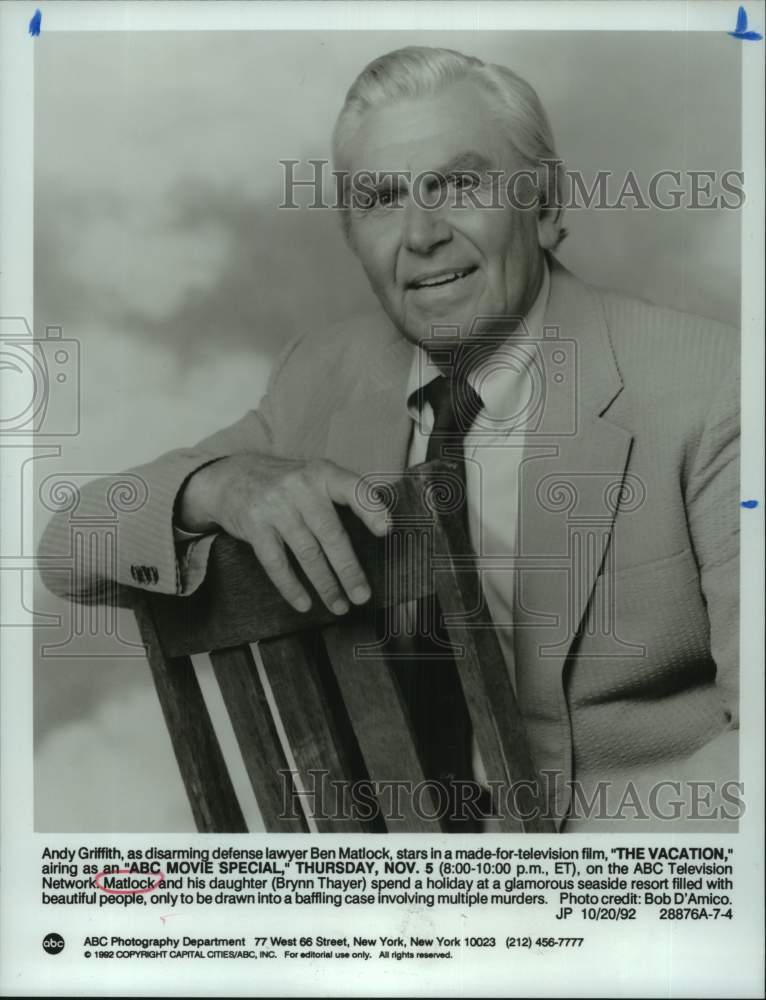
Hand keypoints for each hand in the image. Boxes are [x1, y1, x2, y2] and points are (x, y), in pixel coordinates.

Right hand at [177, 454, 389, 613]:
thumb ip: (338, 496)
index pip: (352, 489)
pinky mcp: (255, 526)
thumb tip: (377, 531)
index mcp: (322, 473)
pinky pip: (276, 563)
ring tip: (339, 605)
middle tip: (362, 596)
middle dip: (349, 570)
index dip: (370, 509)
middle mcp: (300, 487)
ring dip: (325, 584)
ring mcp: (276, 506)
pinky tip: (304, 603)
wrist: (231, 478)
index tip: (386, 530)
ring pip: (307, 553)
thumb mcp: (312, 477)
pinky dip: (291, 587)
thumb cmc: (284, 484)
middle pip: (331, 534)